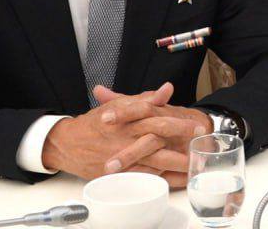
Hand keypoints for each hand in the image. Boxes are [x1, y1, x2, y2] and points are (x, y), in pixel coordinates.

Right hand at [41, 83, 209, 187]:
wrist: (68, 142)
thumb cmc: (97, 122)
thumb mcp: (121, 105)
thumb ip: (146, 99)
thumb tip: (167, 89)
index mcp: (130, 117)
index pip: (159, 116)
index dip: (179, 121)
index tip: (197, 125)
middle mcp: (128, 134)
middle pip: (159, 136)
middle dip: (181, 142)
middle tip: (199, 145)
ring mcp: (123, 154)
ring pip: (154, 159)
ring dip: (175, 163)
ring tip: (193, 165)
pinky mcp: (118, 170)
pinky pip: (142, 175)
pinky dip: (159, 177)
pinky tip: (174, 178)